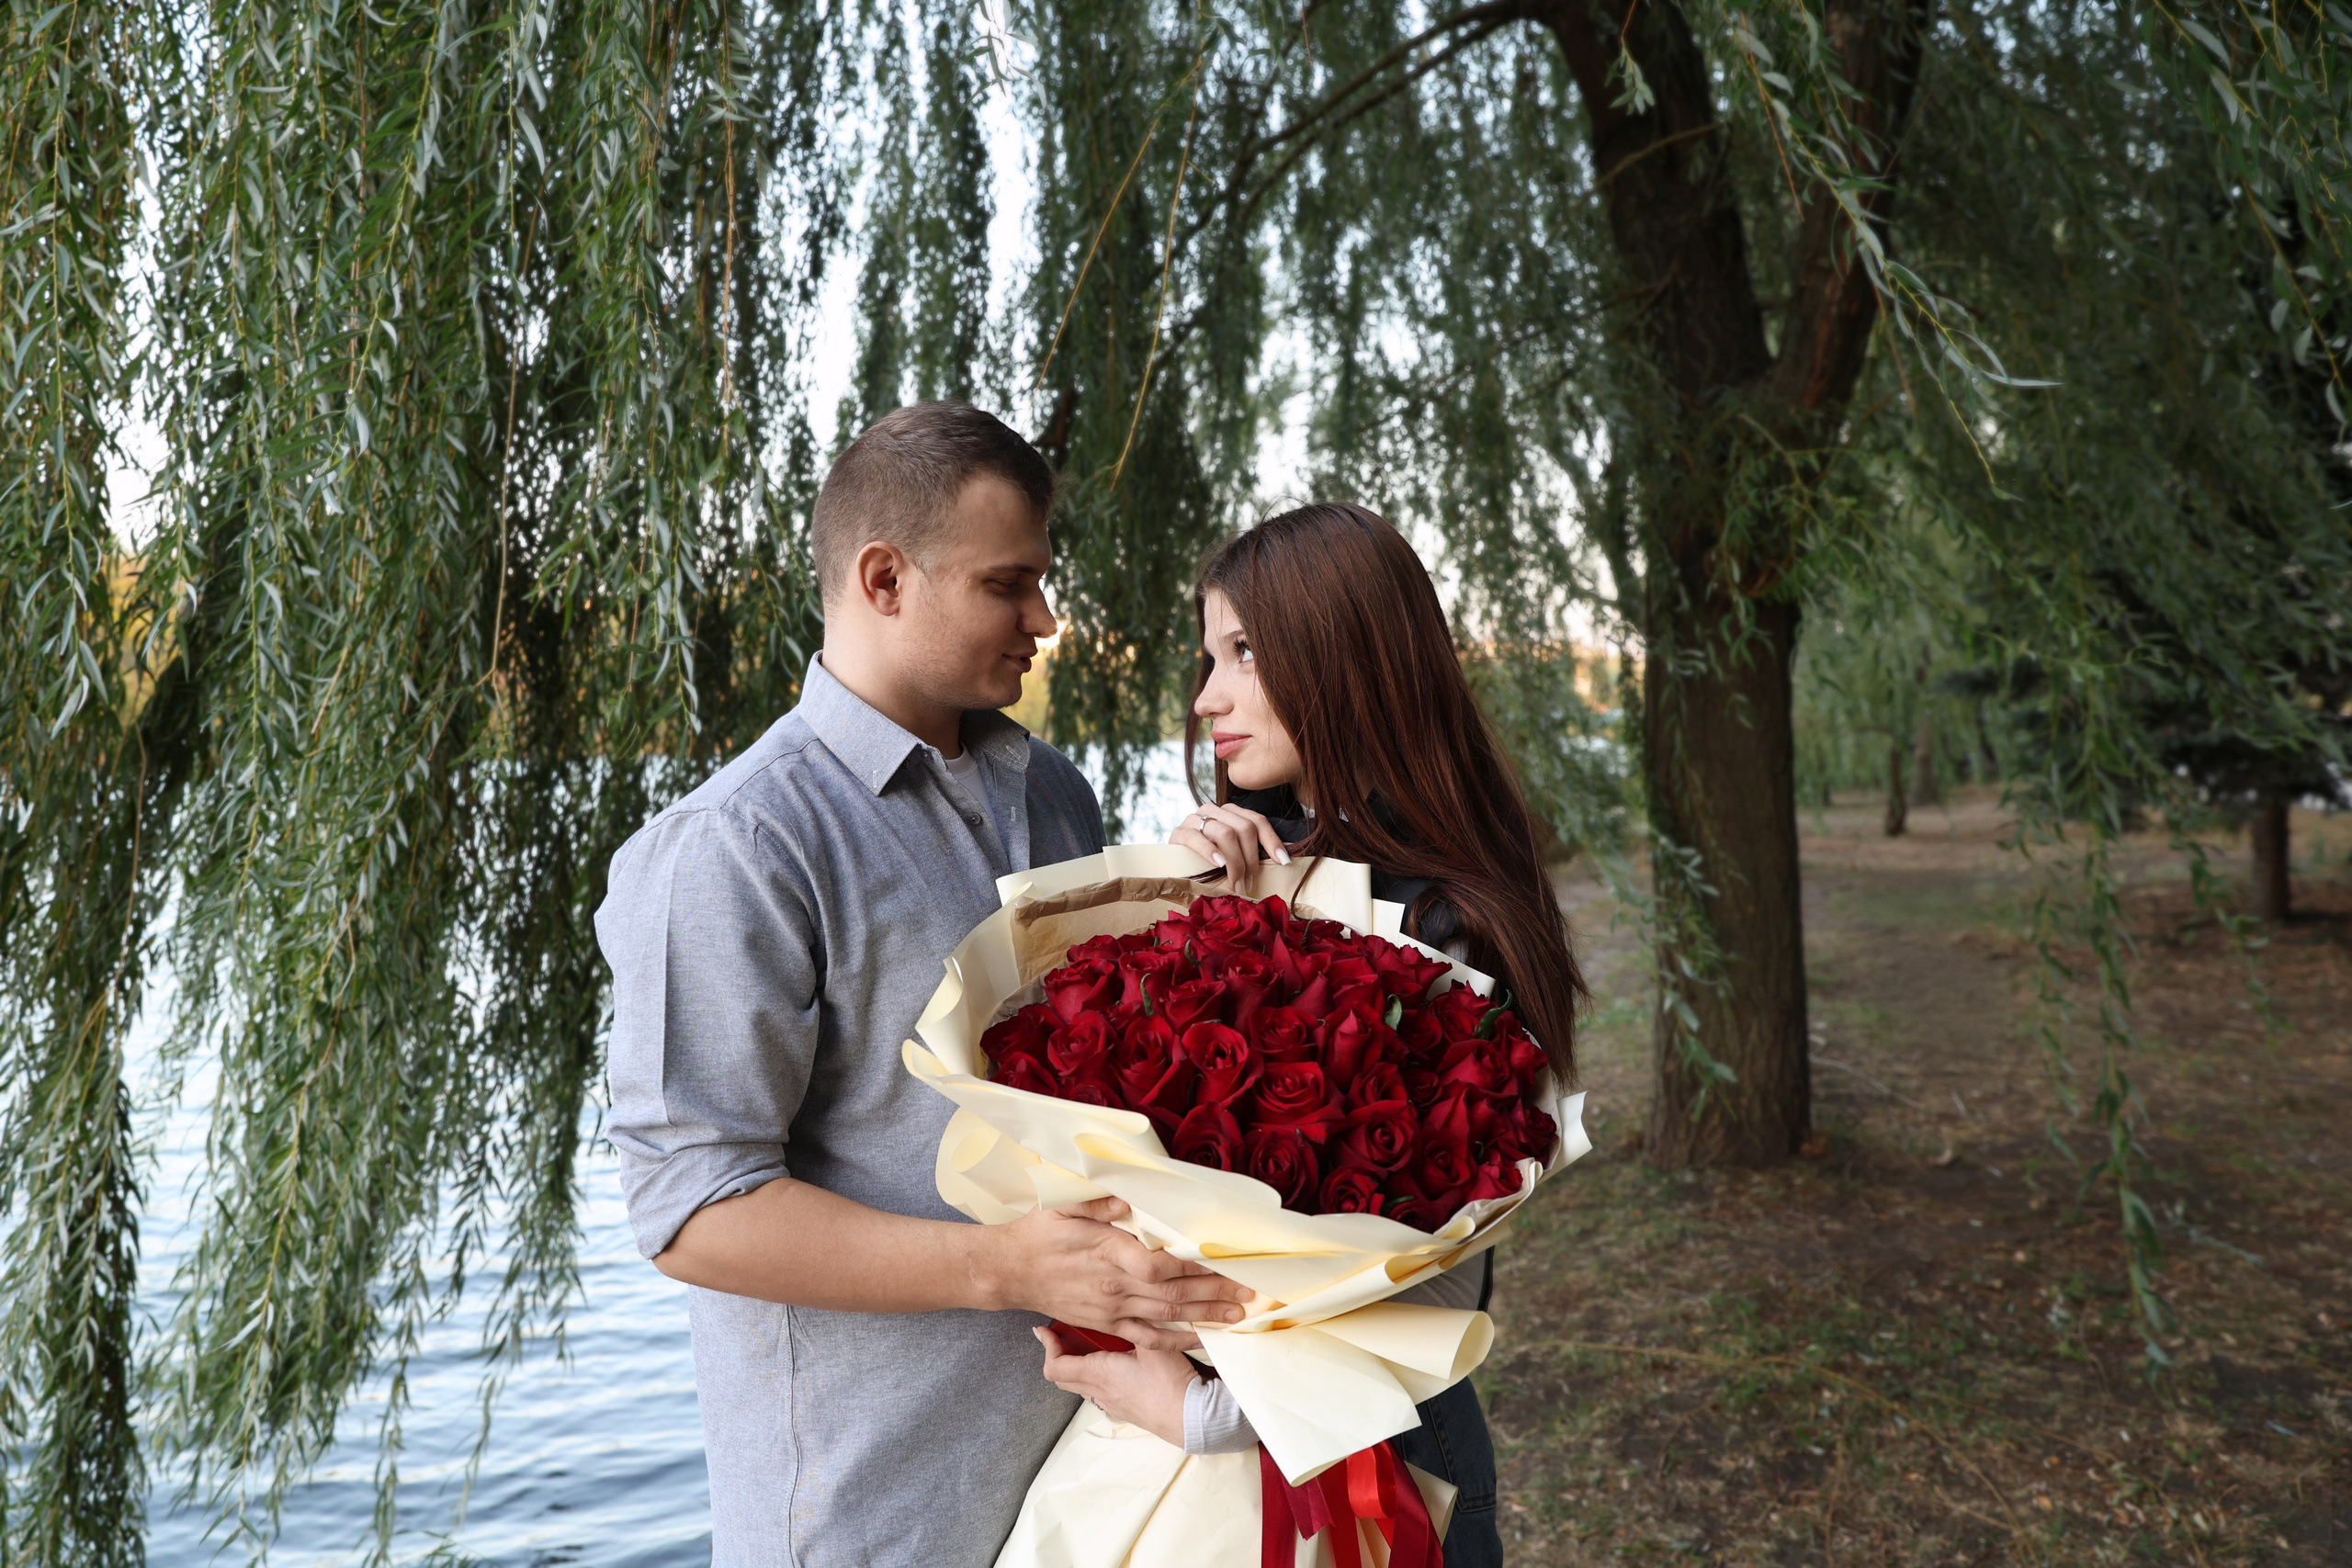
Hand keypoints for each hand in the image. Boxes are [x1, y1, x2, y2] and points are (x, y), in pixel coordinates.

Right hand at [983, 1197, 1249, 1349]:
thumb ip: (1099, 1204)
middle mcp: (1114, 1287)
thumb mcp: (1062, 1206)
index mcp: (1108, 1254)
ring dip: (1204, 1316)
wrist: (1009, 1271)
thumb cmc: (1037, 1233)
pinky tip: (1200, 1338)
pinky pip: (1147, 1336)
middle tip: (1248, 1291)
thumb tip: (1130, 1202)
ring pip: (1166, 1315)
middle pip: (1173, 1293)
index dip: (1195, 1267)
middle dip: (1214, 1293)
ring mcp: (1111, 1310)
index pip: (1160, 1265)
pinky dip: (1176, 1339)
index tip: (1224, 1261)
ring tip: (1237, 1315)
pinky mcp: (1106, 1324)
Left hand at [1035, 1325, 1198, 1447]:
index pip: (1055, 1366)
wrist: (1189, 1418)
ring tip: (1093, 1346)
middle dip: (1059, 1354)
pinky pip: (1098, 1393)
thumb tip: (1125, 1304)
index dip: (1047, 1347)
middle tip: (1067, 1335)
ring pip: (1080, 1385)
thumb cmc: (1171, 1383)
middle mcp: (1100, 1391)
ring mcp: (1111, 1403)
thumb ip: (1136, 1323)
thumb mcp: (1154, 1343)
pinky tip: (1116, 1365)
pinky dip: (1097, 1377)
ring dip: (1079, 1366)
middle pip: (1062, 1377)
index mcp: (1100, 1373)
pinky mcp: (1123, 1410)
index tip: (1046, 1331)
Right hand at [1169, 801, 1290, 893]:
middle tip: (1250, 884)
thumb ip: (1254, 853)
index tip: (1283, 862)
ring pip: (1225, 833)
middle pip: (1244, 828)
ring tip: (1236, 884)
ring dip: (1235, 863)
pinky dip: (1211, 852)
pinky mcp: (1178, 833)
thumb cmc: (1207, 864)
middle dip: (1251, 860)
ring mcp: (1195, 819)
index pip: (1257, 821)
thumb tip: (1285, 857)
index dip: (1272, 841)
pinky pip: (1198, 838)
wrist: (1172, 866)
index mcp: (1231, 813)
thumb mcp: (1234, 856)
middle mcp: (1214, 811)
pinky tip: (1219, 864)